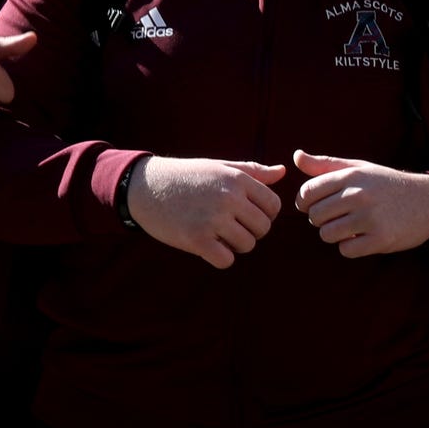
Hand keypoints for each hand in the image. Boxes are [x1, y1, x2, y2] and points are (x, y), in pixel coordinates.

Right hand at [128, 156, 286, 267]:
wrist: (145, 187)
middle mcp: (228, 198)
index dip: (264, 214)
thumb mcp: (219, 167)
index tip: (245, 215)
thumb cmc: (186, 176)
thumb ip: (252, 171)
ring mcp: (213, 219)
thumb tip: (282, 172)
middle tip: (229, 226)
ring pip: (247, 245)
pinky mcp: (197, 239)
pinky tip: (207, 246)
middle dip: (250, 231)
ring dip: (234, 245)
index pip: (274, 206)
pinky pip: (226, 260)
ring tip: (217, 234)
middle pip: (263, 228)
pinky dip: (220, 257)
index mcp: (237, 179)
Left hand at [291, 149, 428, 256]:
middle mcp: (359, 195)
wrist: (428, 201)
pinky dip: (350, 247)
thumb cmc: (387, 185)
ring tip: (349, 227)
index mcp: (352, 175)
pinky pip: (346, 250)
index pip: (307, 192)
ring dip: (334, 235)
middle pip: (315, 216)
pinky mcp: (381, 239)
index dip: (305, 203)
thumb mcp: (360, 168)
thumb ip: (326, 165)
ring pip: (327, 235)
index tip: (316, 206)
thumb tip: (296, 156)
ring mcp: (370, 218)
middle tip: (336, 218)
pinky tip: (362, 238)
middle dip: (320, 220)